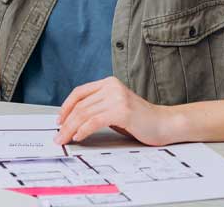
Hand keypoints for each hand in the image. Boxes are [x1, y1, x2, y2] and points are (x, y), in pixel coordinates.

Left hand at [55, 77, 179, 146]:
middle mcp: (112, 87)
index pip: (79, 92)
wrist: (165, 124)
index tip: (59, 120)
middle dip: (66, 122)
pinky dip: (83, 130)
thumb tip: (72, 120)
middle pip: (80, 105)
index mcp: (108, 83)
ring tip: (64, 139)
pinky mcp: (122, 111)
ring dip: (71, 129)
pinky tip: (79, 137)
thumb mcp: (115, 108)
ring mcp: (117, 97)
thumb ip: (97, 107)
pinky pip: (95, 121)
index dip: (65, 107)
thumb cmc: (140, 119)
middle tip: (58, 136)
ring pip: (85, 114)